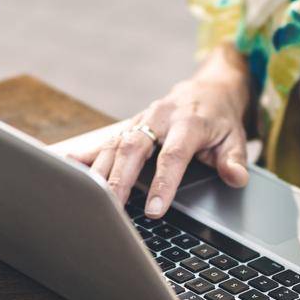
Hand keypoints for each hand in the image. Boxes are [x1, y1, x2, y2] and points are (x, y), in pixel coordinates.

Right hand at [66, 56, 250, 218]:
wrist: (209, 89)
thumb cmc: (220, 119)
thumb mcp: (235, 137)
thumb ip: (234, 159)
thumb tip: (236, 178)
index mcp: (188, 122)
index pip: (173, 155)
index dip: (164, 182)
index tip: (155, 210)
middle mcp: (160, 117)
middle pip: (134, 147)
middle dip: (120, 178)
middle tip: (111, 206)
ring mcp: (141, 119)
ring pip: (115, 144)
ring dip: (100, 172)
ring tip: (88, 200)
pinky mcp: (129, 125)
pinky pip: (104, 140)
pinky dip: (85, 155)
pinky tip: (64, 167)